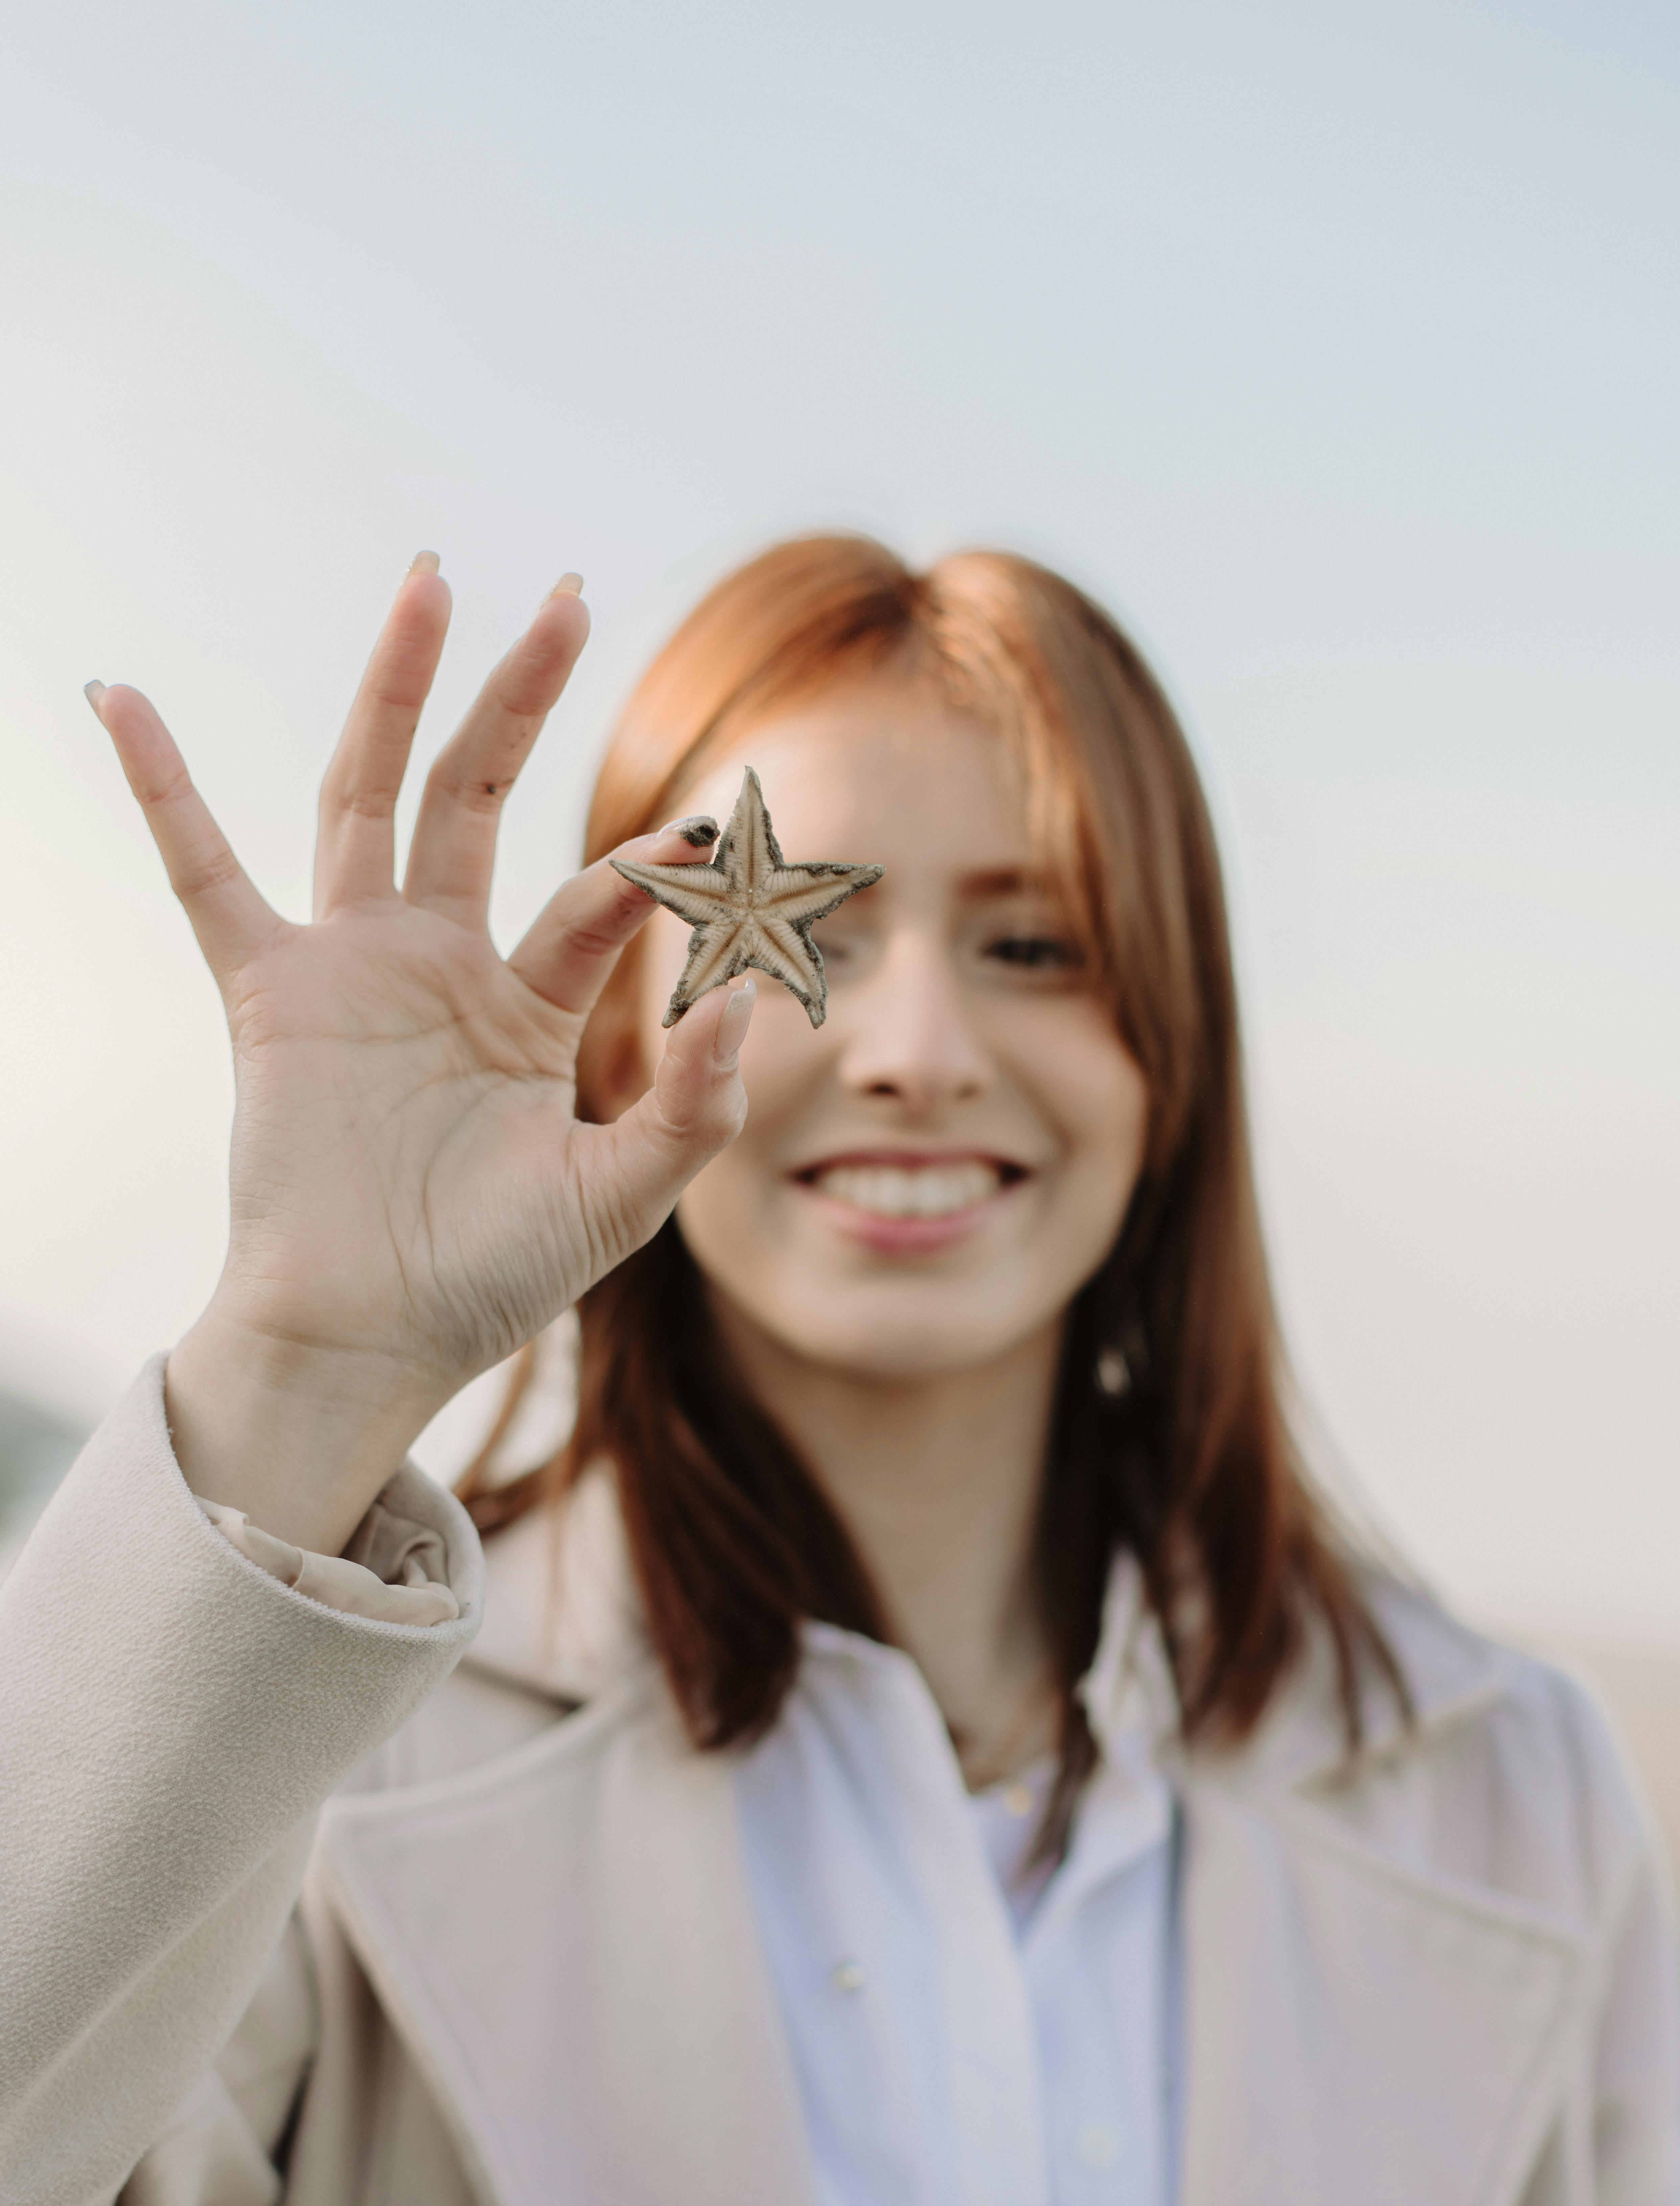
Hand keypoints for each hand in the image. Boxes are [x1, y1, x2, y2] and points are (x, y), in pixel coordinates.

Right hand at [89, 556, 749, 1554]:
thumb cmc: (492, 1278)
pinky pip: (204, 873)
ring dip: (395, 689)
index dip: (656, 869)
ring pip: (373, 794)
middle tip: (559, 596)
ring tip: (428, 586)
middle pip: (478, 795)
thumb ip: (691, 1108)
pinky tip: (121, 701)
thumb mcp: (620, 1196)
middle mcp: (442, 966)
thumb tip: (749, 1007)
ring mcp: (353, 968)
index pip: (599, 902)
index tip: (716, 839)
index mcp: (528, 1009)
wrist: (376, 1336)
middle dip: (516, 697)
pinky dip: (162, 787)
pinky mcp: (270, 993)